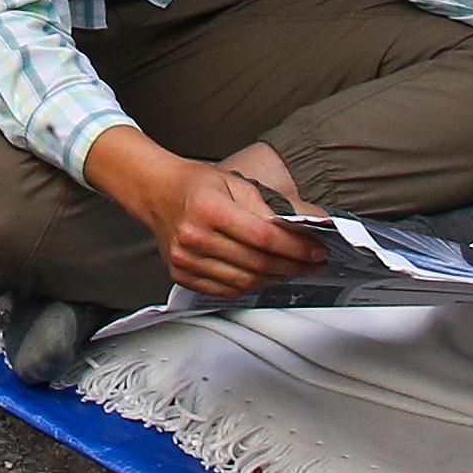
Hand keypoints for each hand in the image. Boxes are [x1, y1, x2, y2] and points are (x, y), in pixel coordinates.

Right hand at [82, 130, 327, 301]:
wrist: (157, 192)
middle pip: (257, 263)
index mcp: (208, 209)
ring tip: (291, 268)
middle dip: (293, 266)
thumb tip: (310, 220)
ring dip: (275, 278)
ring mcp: (186, 260)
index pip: (263, 237)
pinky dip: (251, 286)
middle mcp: (194, 238)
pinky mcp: (183, 275)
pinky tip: (263, 274)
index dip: (296, 248)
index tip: (316, 251)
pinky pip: (226, 290)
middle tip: (312, 262)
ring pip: (245, 282)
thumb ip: (272, 205)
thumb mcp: (236, 182)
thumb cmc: (195, 185)